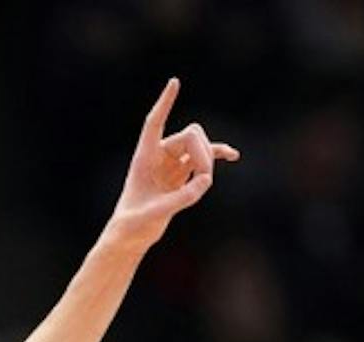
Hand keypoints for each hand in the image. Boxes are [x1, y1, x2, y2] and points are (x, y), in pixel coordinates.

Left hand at [107, 78, 239, 250]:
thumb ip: (179, 199)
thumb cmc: (132, 225)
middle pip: (188, 137)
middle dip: (202, 153)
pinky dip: (216, 156)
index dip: (165, 104)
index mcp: (144, 158)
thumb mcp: (153, 215)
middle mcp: (158, 156)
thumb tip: (205, 182)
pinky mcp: (181, 175)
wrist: (131, 237)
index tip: (174, 82)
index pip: (154, 124)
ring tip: (207, 182)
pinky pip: (203, 158)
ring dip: (209, 158)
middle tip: (204, 179)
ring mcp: (171, 164)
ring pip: (198, 146)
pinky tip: (232, 156)